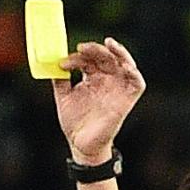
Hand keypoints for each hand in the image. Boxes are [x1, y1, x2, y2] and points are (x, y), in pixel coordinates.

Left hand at [53, 38, 144, 163]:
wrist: (81, 144)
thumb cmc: (74, 122)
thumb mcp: (63, 97)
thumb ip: (59, 80)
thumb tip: (52, 62)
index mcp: (92, 79)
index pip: (89, 59)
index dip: (78, 57)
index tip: (63, 64)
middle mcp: (106, 81)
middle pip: (107, 56)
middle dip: (96, 49)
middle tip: (82, 48)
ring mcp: (117, 89)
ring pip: (125, 63)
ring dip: (119, 52)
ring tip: (109, 44)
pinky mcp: (127, 100)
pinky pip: (137, 83)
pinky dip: (134, 73)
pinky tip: (126, 66)